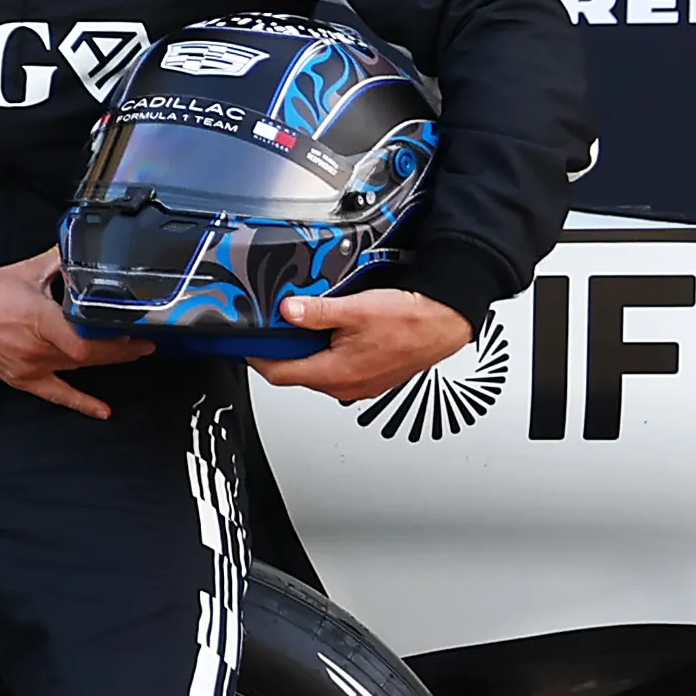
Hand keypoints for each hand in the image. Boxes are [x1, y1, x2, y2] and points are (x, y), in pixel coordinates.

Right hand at [0, 250, 147, 417]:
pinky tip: (103, 411)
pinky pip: (57, 395)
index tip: (138, 330)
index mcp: (39, 320)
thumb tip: (85, 246)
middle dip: (123, 349)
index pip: (85, 340)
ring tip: (131, 353)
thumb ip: (60, 260)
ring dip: (107, 362)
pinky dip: (82, 404)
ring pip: (80, 370)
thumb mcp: (26, 270)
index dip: (116, 340)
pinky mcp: (23, 378)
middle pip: (90, 357)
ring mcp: (30, 367)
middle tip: (147, 341)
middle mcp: (37, 348)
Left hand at [258, 288, 479, 399]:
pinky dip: (328, 354)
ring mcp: (360, 386)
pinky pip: (338, 370)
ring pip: (318, 372)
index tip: (248, 344)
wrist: (446, 322)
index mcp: (337, 374)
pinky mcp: (372, 379)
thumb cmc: (411, 319)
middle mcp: (346, 387)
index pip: (279, 374)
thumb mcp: (355, 309)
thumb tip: (288, 312)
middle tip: (276, 329)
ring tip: (306, 327)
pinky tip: (334, 335)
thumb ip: (316, 312)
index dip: (258, 357)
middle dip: (282, 352)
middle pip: (297, 373)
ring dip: (307, 352)